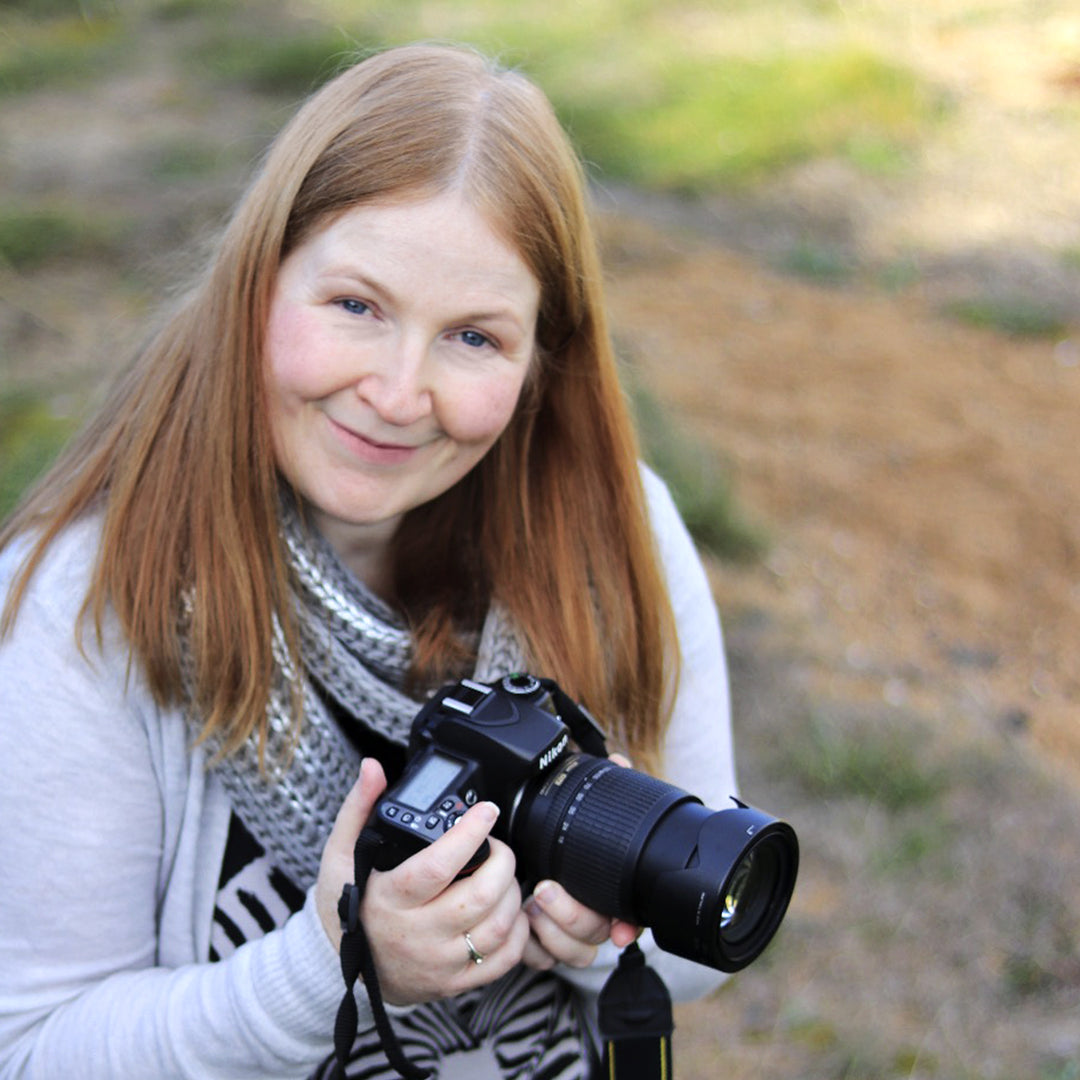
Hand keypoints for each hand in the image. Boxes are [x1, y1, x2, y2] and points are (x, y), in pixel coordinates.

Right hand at [316, 758, 530, 1004]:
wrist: (337, 966)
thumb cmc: (343, 903)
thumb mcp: (340, 852)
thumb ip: (358, 806)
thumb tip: (373, 767)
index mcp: (390, 899)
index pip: (437, 867)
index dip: (470, 835)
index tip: (486, 810)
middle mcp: (417, 935)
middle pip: (479, 897)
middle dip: (501, 861)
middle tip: (496, 845)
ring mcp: (438, 963)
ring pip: (497, 927)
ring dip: (511, 893)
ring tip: (500, 874)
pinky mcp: (454, 982)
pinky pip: (503, 961)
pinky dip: (518, 931)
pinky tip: (506, 909)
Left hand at [522, 751, 640, 969]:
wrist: (526, 857)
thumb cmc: (562, 836)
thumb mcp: (580, 809)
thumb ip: (602, 786)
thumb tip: (619, 763)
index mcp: (613, 891)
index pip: (631, 916)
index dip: (631, 925)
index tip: (622, 927)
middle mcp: (595, 916)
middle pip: (597, 933)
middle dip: (573, 915)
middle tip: (546, 889)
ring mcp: (569, 933)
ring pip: (576, 953)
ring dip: (554, 931)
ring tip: (531, 901)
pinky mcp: (543, 944)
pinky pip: (545, 960)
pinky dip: (535, 947)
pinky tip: (524, 926)